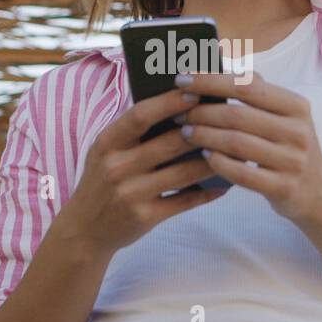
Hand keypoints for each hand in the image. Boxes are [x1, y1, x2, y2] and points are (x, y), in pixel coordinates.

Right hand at [55, 87, 228, 255]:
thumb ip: (135, 132)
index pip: (141, 116)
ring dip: (212, 161)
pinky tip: (224, 184)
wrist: (85, 229)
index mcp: (107, 143)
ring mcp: (130, 194)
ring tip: (236, 150)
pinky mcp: (144, 217)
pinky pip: (184, 202)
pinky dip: (207, 192)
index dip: (169, 102)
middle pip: (168, 143)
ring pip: (182, 173)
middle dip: (201, 130)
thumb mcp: (107, 151)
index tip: (196, 92)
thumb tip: (181, 106)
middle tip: (229, 119)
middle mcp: (116, 167)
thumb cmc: (103, 180)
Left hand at [173, 71, 321, 224]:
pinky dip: (218, 162)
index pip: (247, 86)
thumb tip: (217, 62)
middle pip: (238, 116)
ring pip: (236, 144)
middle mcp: (298, 132)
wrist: (318, 192)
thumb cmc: (289, 146)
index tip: (182, 79)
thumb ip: (257, 90)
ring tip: (185, 131)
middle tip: (178, 112)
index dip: (211, 81)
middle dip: (201, 112)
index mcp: (297, 106)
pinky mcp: (283, 188)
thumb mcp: (285, 116)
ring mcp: (292, 161)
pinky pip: (241, 173)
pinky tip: (204, 156)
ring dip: (204, 136)